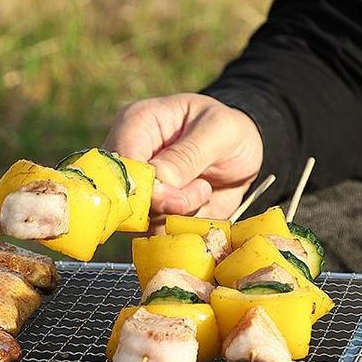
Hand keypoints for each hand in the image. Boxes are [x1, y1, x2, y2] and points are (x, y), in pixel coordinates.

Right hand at [104, 93, 262, 218]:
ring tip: (205, 189)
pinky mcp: (151, 217)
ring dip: (179, 215)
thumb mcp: (219, 131)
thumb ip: (188, 155)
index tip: (174, 192)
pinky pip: (157, 235)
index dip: (141, 185)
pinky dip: (183, 228)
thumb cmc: (228, 131)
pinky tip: (202, 207)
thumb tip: (158, 181)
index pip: (119, 163)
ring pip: (142, 222)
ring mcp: (138, 192)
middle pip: (124, 198)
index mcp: (136, 126)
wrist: (243, 156)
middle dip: (164, 205)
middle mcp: (129, 161)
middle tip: (201, 190)